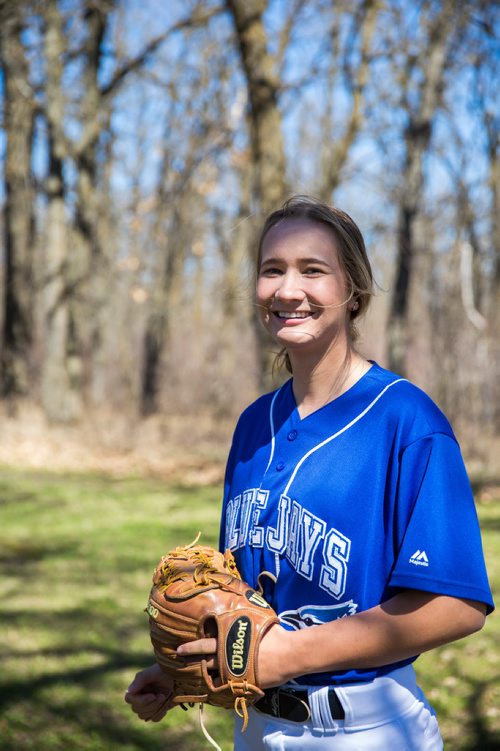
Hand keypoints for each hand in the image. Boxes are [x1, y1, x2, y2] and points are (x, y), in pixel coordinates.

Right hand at [124, 663, 173, 721]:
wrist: (180, 677)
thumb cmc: (166, 671)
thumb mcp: (153, 672)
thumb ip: (140, 679)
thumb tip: (129, 691)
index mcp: (137, 687)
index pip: (129, 699)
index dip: (140, 700)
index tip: (153, 696)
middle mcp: (140, 697)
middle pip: (136, 709)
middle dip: (151, 704)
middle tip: (162, 695)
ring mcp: (148, 705)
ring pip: (143, 716)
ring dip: (155, 708)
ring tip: (164, 697)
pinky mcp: (156, 711)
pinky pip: (154, 719)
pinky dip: (160, 713)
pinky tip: (166, 704)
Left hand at [176, 623, 294, 688]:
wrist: (288, 652)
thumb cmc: (275, 633)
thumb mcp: (257, 618)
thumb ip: (245, 617)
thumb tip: (241, 601)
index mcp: (229, 638)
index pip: (205, 642)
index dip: (192, 646)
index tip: (179, 648)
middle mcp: (228, 654)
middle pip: (204, 657)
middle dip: (190, 657)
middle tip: (178, 657)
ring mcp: (234, 670)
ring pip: (213, 673)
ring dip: (202, 674)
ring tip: (192, 677)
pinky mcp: (242, 682)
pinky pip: (227, 686)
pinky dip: (220, 687)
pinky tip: (213, 689)